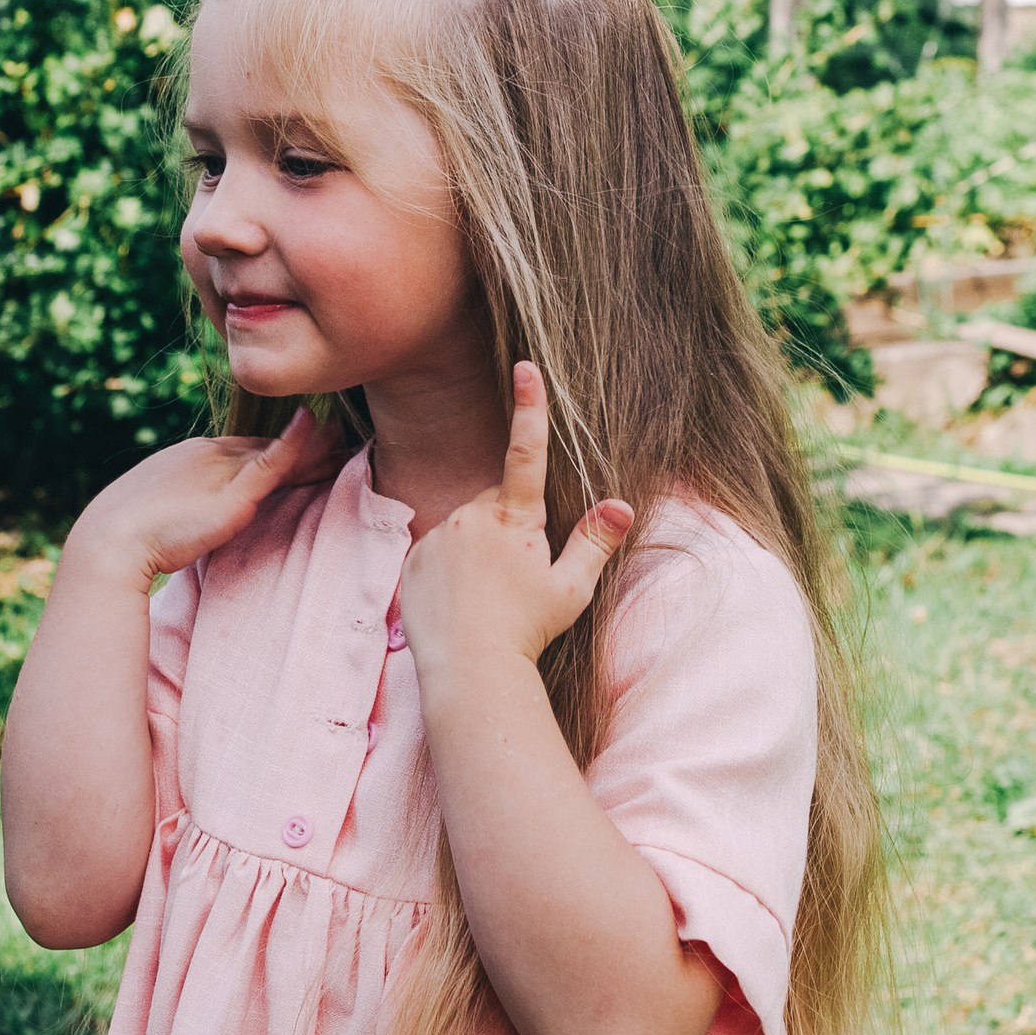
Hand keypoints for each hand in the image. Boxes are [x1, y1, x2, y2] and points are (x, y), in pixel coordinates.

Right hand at [64, 411, 346, 588]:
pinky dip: (294, 444)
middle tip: (337, 439)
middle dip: (300, 444)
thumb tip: (201, 523)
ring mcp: (219, 470)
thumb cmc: (128, 539)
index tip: (304, 450)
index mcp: (190, 459)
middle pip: (263, 446)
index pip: (243, 451)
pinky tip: (312, 430)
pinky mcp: (232, 493)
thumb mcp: (164, 519)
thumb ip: (189, 512)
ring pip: (275, 452)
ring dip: (311, 445)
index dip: (275, 449)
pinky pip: (272, 461)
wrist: (110, 542)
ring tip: (342, 439)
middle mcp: (206, 455)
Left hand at [398, 361, 632, 671]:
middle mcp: (471, 517)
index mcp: (514, 519)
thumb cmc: (526, 631)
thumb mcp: (571, 589)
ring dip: (479, 549)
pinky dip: (451, 568)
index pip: (526, 451)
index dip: (530, 406)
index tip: (524, 365)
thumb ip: (594, 542)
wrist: (469, 669)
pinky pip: (438, 550)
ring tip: (488, 596)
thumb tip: (622, 504)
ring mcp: (438, 535)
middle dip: (510, 527)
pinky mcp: (413, 558)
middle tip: (517, 579)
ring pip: (466, 527)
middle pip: (497, 504)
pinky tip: (461, 601)